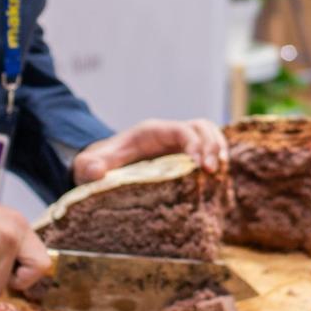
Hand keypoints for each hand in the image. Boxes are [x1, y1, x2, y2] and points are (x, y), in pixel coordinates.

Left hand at [72, 118, 227, 183]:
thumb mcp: (89, 165)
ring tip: (221, 174)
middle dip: (213, 145)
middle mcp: (169, 135)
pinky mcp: (183, 159)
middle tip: (214, 171)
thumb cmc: (98, 164)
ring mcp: (178, 146)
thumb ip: (91, 167)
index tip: (201, 166)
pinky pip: (208, 154)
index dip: (195, 144)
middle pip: (203, 127)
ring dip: (220, 151)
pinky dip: (217, 163)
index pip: (182, 130)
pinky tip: (217, 183)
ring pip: (209, 136)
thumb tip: (97, 173)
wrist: (102, 166)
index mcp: (152, 132)